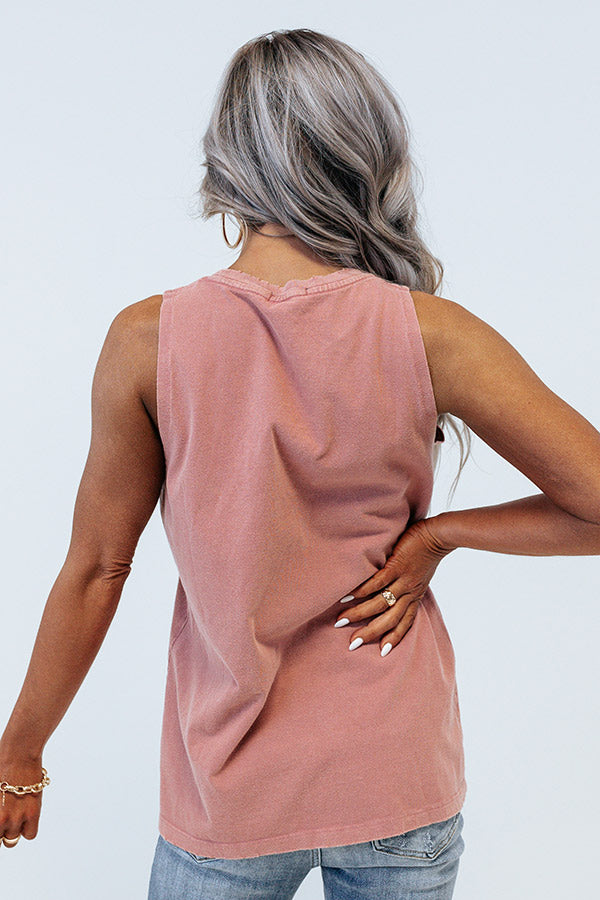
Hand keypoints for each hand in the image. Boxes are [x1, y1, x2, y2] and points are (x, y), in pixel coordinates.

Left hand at [0, 748, 44, 848]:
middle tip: (4, 815)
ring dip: (12, 829)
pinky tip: (25, 816)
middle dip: (0, 830)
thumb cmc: (1, 766)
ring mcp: (16, 817)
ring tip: (13, 813)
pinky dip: (27, 829)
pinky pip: (30, 834)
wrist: (18, 753)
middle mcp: (1, 819)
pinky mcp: (33, 813)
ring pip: (12, 839)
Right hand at [334, 516, 453, 656]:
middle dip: (370, 633)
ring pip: (380, 603)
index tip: (381, 653)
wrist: (440, 535)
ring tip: (342, 620)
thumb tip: (392, 591)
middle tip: (352, 643)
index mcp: (415, 596)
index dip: (394, 638)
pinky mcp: (397, 565)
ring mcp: (403, 579)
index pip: (405, 623)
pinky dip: (362, 590)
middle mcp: (410, 592)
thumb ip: (408, 586)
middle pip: (389, 619)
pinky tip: (348, 596)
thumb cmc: (429, 553)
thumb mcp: (421, 576)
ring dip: (360, 613)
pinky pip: (378, 582)